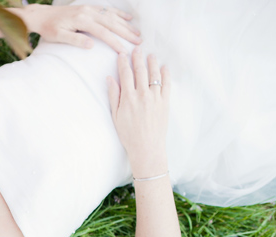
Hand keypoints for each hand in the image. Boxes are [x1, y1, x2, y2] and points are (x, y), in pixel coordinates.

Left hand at [23, 4, 141, 52]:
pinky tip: (128, 18)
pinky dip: (119, 14)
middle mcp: (88, 12)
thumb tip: (91, 45)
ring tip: (137, 32)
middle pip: (111, 23)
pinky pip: (107, 9)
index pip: (103, 33)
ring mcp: (89, 8)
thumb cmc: (49, 28)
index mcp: (82, 20)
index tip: (125, 51)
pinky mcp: (89, 7)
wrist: (42, 15)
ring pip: (112, 16)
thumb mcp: (58, 37)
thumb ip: (75, 40)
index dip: (115, 42)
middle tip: (139, 41)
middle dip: (126, 32)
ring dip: (126, 24)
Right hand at [107, 47, 169, 176]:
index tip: (122, 54)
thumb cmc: (128, 134)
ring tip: (150, 55)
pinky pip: (167, 84)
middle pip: (140, 71)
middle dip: (138, 58)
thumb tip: (110, 79)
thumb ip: (113, 96)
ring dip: (152, 63)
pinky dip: (166, 74)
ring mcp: (155, 97)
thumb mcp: (115, 116)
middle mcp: (142, 95)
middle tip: (137, 49)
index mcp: (128, 98)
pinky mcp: (165, 102)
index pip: (125, 74)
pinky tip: (164, 67)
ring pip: (154, 74)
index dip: (123, 62)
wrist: (146, 147)